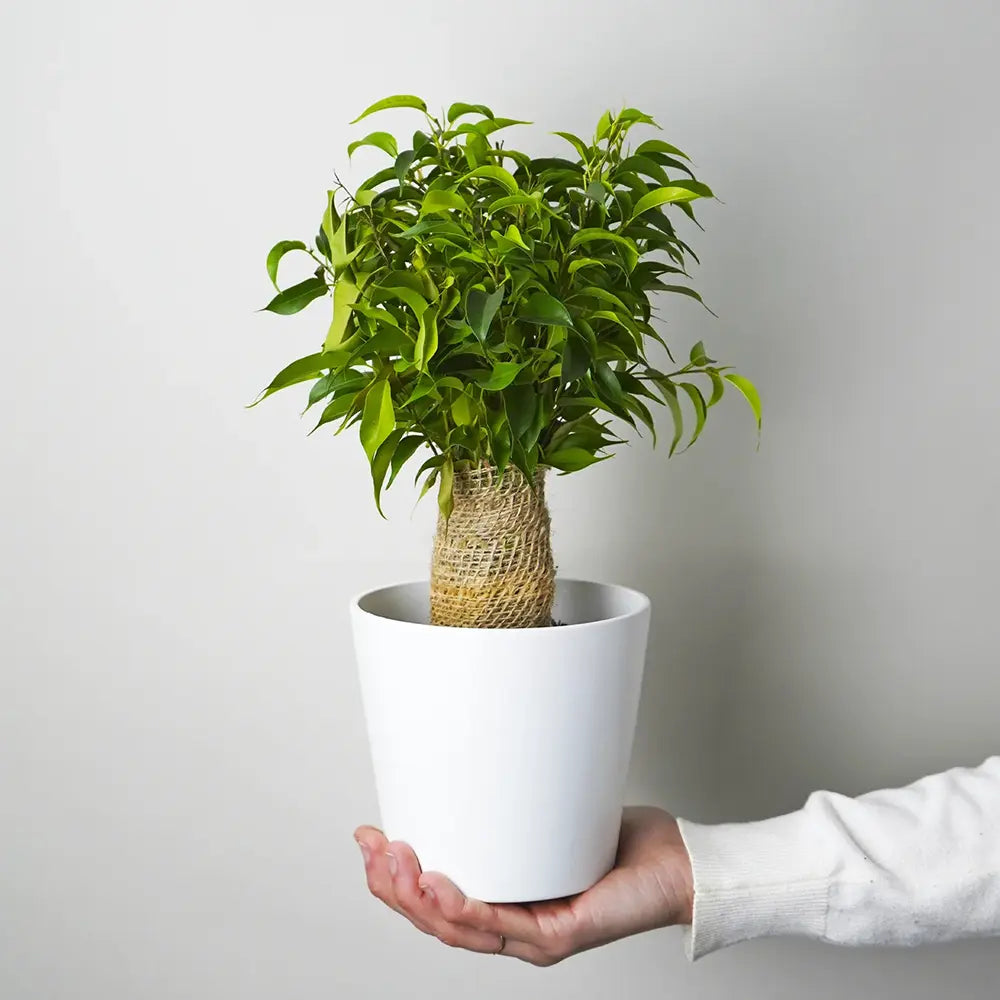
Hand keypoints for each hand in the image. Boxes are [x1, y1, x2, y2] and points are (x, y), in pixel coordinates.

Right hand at [354, 806, 692, 965]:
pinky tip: (440, 886)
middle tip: (373, 847)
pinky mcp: (560, 934)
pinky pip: (502, 927)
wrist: (677, 867)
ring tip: (395, 861)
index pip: (434, 903)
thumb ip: (514, 799)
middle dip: (392, 887)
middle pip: (434, 921)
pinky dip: (465, 908)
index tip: (368, 837)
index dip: (392, 879)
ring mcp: (534, 937)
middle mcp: (513, 927)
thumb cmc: (617, 843)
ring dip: (416, 898)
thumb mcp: (550, 814)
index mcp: (503, 903)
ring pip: (458, 930)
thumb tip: (478, 748)